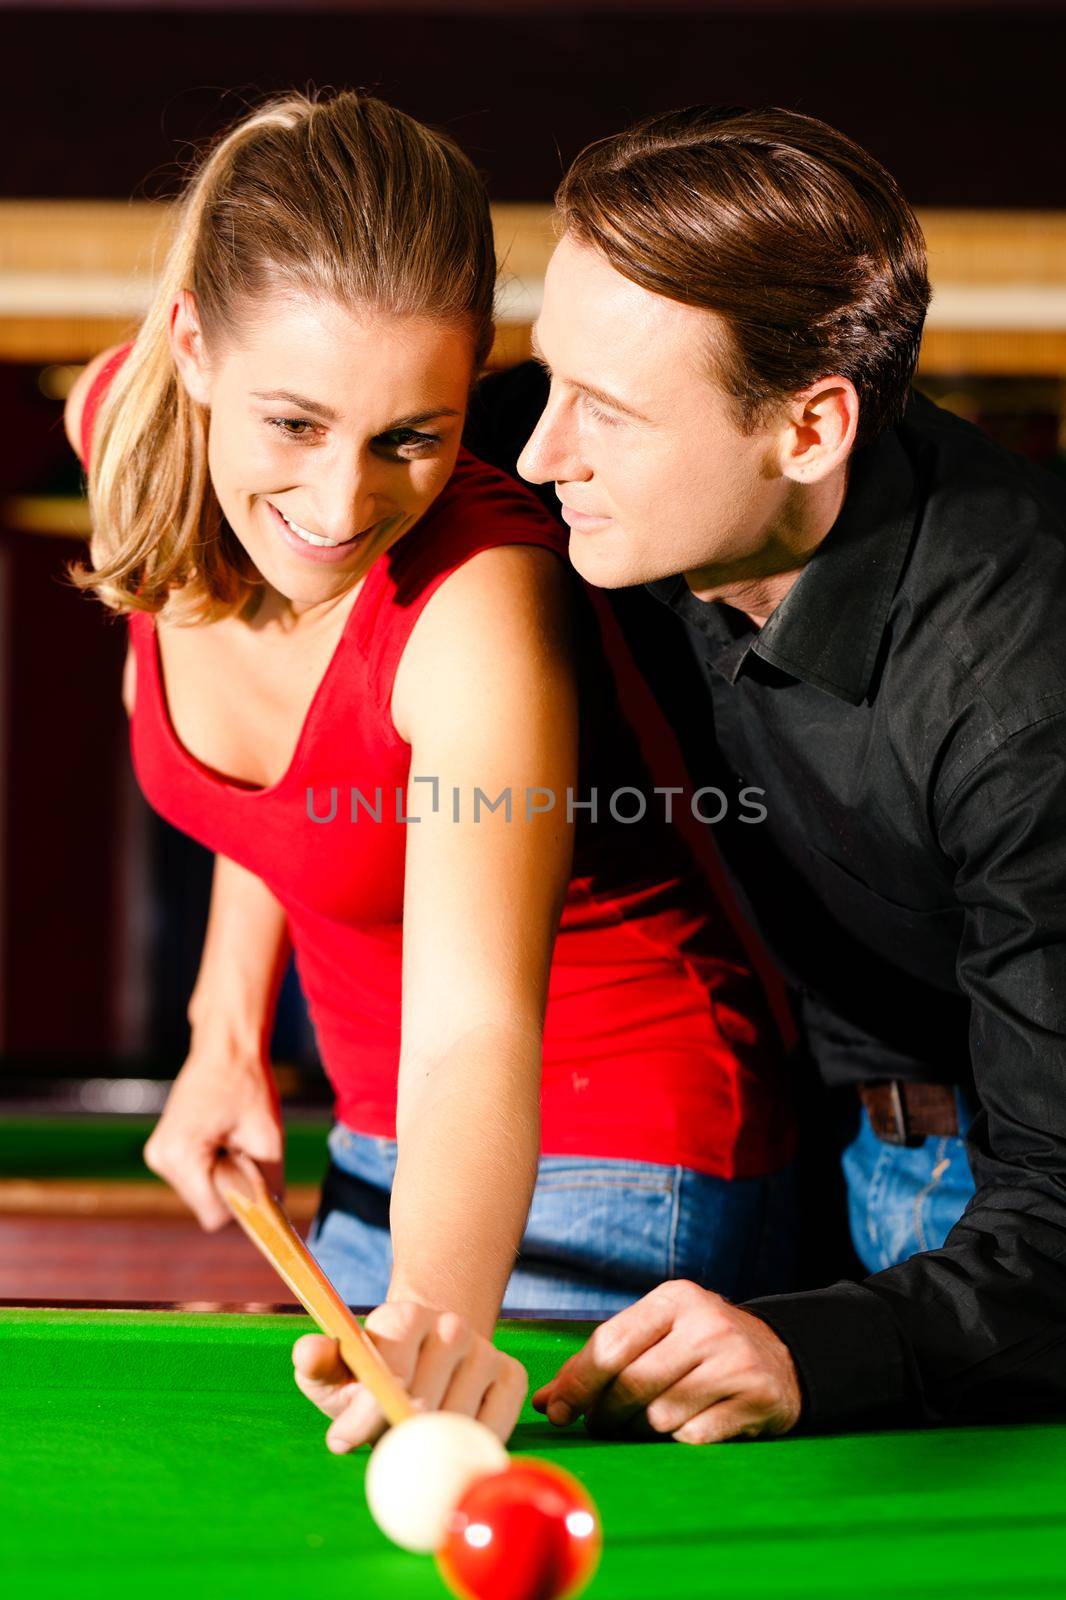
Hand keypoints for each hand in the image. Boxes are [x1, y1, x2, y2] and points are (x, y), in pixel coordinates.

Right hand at [143, 1046, 283, 1230]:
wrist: (226, 1047)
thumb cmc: (248, 1085)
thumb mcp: (268, 1138)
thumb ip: (269, 1184)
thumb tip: (274, 1217)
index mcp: (181, 1156)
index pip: (214, 1215)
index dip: (241, 1201)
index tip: (254, 1173)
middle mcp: (161, 1158)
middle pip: (206, 1204)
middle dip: (231, 1184)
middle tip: (242, 1144)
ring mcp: (157, 1154)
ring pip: (201, 1191)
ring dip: (222, 1173)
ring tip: (230, 1134)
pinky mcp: (163, 1148)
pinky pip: (196, 1177)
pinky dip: (213, 1163)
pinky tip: (219, 1133)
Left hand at [292, 1302, 527, 1451]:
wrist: (425, 1360)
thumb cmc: (370, 1373)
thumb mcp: (337, 1368)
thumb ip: (319, 1362)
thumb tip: (308, 1353)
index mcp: (405, 1315)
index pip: (390, 1371)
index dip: (365, 1415)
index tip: (341, 1442)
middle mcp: (450, 1325)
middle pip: (425, 1402)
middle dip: (394, 1438)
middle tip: (380, 1456)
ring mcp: (485, 1348)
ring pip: (458, 1419)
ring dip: (431, 1449)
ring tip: (410, 1452)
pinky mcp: (512, 1375)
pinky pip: (496, 1426)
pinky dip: (471, 1451)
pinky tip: (448, 1455)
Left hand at [532, 1279, 801, 1444]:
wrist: (780, 1357)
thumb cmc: (698, 1346)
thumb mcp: (657, 1333)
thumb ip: (603, 1359)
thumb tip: (545, 1402)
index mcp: (675, 1298)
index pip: (611, 1344)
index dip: (577, 1382)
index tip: (554, 1411)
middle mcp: (707, 1324)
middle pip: (632, 1384)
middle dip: (605, 1413)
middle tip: (599, 1424)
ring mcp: (734, 1362)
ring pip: (659, 1415)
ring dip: (639, 1429)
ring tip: (640, 1423)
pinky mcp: (755, 1399)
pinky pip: (693, 1437)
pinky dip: (677, 1439)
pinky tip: (682, 1426)